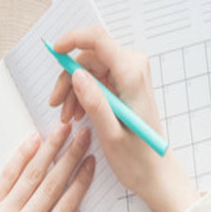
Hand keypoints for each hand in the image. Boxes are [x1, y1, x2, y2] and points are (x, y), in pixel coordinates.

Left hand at [0, 122, 92, 211]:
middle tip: (83, 136)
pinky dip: (18, 159)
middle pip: (51, 186)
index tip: (92, 163)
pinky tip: (30, 143)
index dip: (82, 181)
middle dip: (70, 157)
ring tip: (61, 131)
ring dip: (48, 150)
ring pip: (30, 177)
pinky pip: (4, 179)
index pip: (66, 207)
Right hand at [49, 25, 197, 211]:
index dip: (72, 39)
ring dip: (73, 90)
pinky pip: (96, 78)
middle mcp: (133, 67)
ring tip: (69, 117)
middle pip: (89, 56)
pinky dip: (83, 94)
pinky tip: (78, 114)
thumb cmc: (138, 158)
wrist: (156, 172)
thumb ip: (94, 102)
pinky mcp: (125, 82)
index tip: (54, 52)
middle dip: (69, 80)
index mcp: (132, 74)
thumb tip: (76, 75)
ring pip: (89, 68)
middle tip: (57, 107)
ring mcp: (130, 73)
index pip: (98, 39)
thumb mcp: (110, 134)